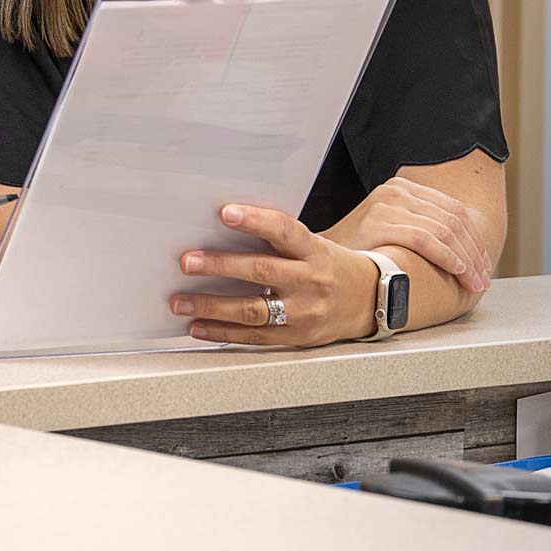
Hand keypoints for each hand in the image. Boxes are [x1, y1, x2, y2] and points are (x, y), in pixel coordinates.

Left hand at [170, 205, 378, 347]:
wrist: (370, 301)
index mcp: (314, 251)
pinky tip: (198, 327)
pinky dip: (222, 332)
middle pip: (261, 271)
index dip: (255, 221)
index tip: (225, 213)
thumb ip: (277, 241)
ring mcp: (303, 312)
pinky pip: (254, 336)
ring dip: (211, 306)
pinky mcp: (296, 337)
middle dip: (220, 266)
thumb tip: (222, 228)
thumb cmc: (330, 267)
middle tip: (187, 261)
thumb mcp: (313, 246)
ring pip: (252, 309)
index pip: (284, 231)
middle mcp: (310, 281)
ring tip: (180, 302)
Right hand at [333, 176, 494, 292]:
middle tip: (483, 279)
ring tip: (474, 282)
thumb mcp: (393, 228)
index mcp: (402, 188)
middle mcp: (395, 191)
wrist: (323, 258)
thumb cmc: (361, 250)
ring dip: (467, 260)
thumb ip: (422, 226)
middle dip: (475, 253)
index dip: (476, 239)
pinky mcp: (379, 223)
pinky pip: (426, 239)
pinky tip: (457, 271)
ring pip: (444, 231)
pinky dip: (447, 256)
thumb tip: (466, 247)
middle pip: (453, 221)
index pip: (454, 210)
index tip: (485, 264)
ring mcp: (386, 205)